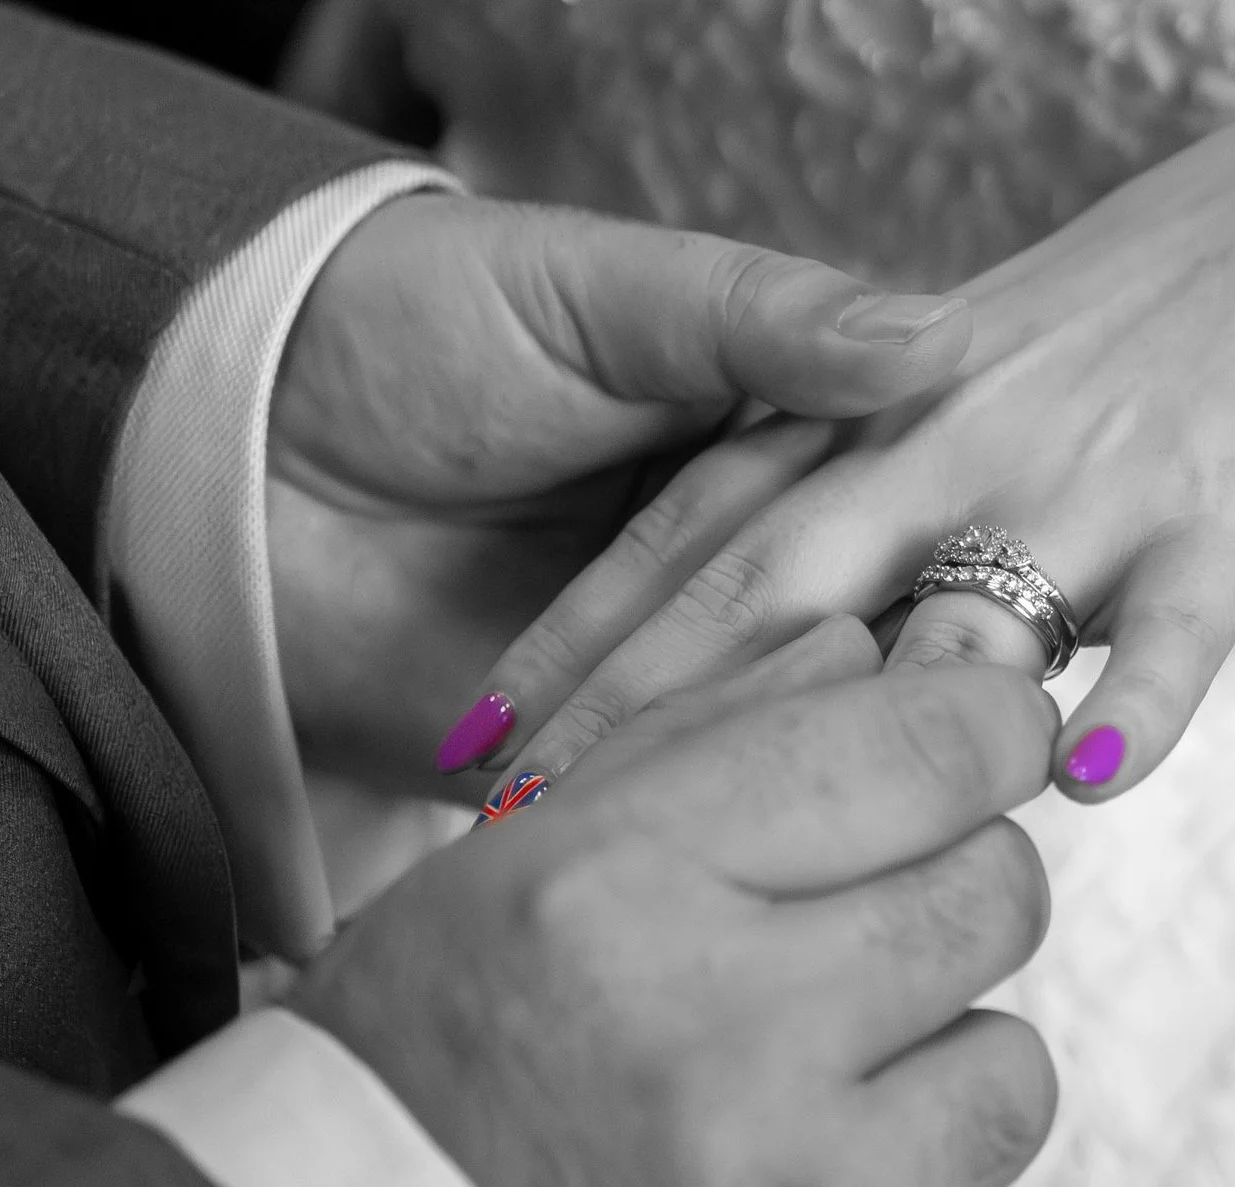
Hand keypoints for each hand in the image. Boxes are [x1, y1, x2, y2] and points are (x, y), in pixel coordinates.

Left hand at [265, 190, 972, 793]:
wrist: (231, 435)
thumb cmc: (419, 326)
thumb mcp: (605, 294)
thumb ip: (765, 323)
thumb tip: (939, 340)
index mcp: (783, 450)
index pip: (903, 524)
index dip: (952, 572)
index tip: (1004, 625)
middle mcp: (752, 570)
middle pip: (857, 648)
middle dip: (892, 697)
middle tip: (955, 747)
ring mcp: (678, 676)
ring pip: (782, 739)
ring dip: (811, 773)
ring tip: (867, 803)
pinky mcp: (601, 763)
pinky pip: (677, 805)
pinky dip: (707, 823)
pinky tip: (755, 843)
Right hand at [290, 621, 1059, 1186]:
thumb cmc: (407, 1115)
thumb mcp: (499, 892)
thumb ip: (694, 751)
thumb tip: (880, 652)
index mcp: (612, 904)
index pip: (917, 754)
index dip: (982, 734)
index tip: (993, 742)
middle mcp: (725, 1059)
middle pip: (998, 900)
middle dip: (953, 905)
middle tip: (861, 954)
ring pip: (1013, 1081)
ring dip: (931, 1090)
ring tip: (795, 1128)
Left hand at [460, 93, 1234, 796]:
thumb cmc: (1163, 327)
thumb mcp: (987, 391)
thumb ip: (891, 504)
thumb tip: (808, 667)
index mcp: (884, 411)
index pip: (701, 532)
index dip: (581, 638)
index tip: (482, 749)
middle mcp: (953, 443)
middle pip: (770, 588)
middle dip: (645, 716)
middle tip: (541, 837)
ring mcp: (1087, 477)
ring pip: (947, 613)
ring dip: (848, 738)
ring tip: (757, 865)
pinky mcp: (1225, 506)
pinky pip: (1177, 614)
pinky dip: (1143, 690)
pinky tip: (1088, 777)